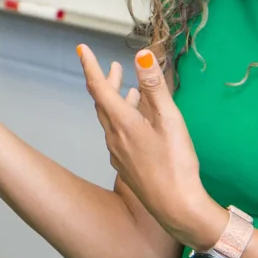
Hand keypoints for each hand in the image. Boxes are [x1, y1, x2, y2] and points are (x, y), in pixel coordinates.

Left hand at [76, 46, 224, 250]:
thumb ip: (155, 87)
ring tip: (131, 90)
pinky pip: (119, 136)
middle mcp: (114, 138)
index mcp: (122, 123)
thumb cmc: (176, 165)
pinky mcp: (127, 167)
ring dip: (118, 101)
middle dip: (106, 82)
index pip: (98, 87)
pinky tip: (139, 124)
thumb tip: (142, 57)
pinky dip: (125, 120)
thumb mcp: (170, 121)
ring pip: (111, 120)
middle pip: (103, 103)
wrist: (176, 209)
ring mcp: (119, 154)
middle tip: (113, 67)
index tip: (82, 48)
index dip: (89, 66)